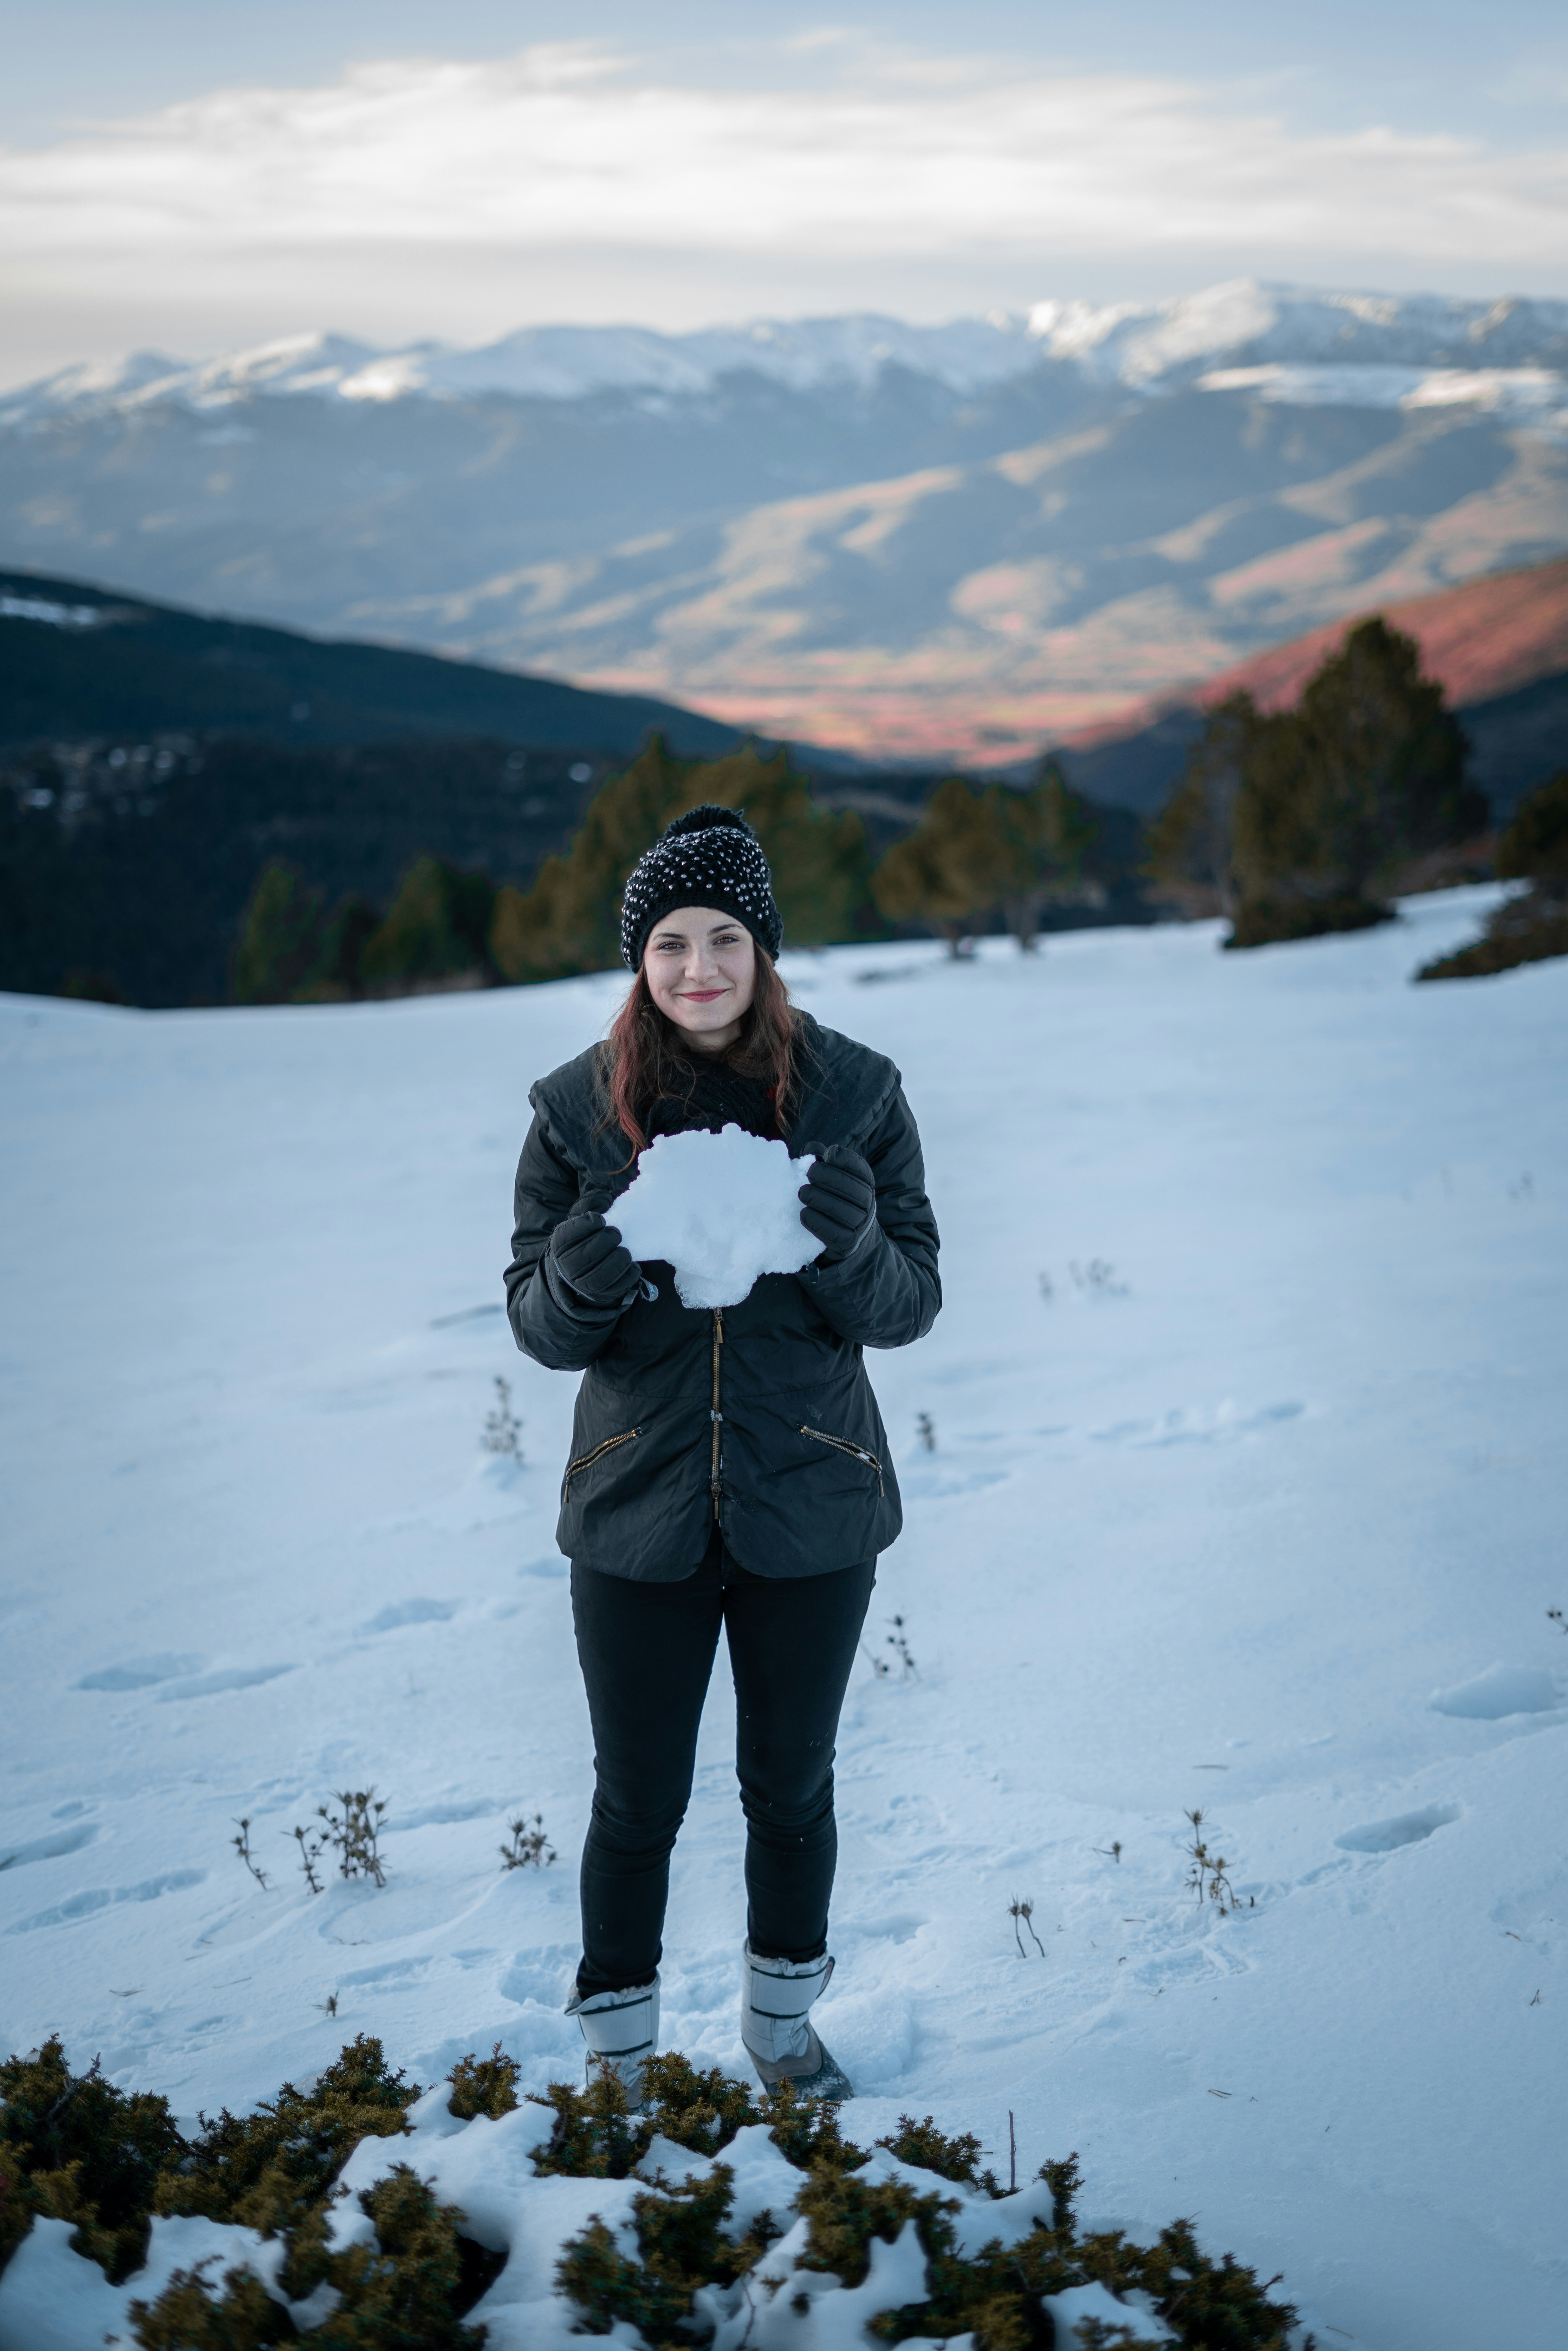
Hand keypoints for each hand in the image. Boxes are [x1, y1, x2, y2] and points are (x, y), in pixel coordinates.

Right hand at [549, 1203, 637, 1306]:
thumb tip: (605, 1199)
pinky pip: (617, 1287)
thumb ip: (590, 1203)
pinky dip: (628, 1275)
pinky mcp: (602, 1294)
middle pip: (583, 1256)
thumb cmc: (585, 1236)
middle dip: (604, 1242)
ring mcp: (583, 1284)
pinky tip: (631, 1265)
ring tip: (624, 1251)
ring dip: (617, 1260)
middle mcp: (567, 1267)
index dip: (585, 1226)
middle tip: (615, 1234)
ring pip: (600, 1276)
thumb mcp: (582, 1217)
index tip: (599, 1220)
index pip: (567, 1235)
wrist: (584, 1267)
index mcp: (559, 1245)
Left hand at [798, 1145, 876, 1263]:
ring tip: (803, 1192)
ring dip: (821, 1200)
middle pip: (854, 1189)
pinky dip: (817, 1222)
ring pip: (844, 1212)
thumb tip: (810, 1150)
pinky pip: (834, 1233)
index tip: (830, 1153)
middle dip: (830, 1178)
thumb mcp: (832, 1178)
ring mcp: (860, 1225)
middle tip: (810, 1173)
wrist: (849, 1238)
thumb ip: (821, 1161)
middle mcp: (867, 1204)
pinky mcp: (848, 1243)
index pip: (862, 1170)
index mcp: (865, 1184)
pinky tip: (804, 1214)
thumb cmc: (834, 1199)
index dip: (848, 1160)